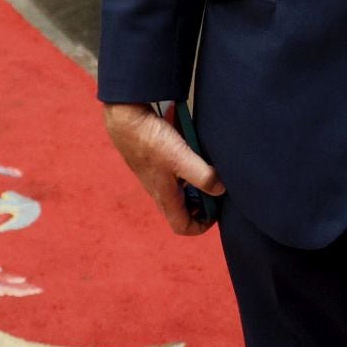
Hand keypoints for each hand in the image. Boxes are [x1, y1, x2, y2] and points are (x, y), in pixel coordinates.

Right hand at [103, 102, 224, 235]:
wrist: (125, 120)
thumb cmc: (150, 141)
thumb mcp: (181, 159)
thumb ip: (202, 176)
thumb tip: (220, 190)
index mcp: (165, 197)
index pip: (182, 226)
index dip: (201, 226)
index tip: (216, 212)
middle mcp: (159, 190)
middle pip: (182, 209)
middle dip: (202, 204)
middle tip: (217, 188)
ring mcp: (156, 175)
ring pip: (179, 189)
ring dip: (196, 184)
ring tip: (210, 169)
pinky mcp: (155, 160)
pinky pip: (174, 171)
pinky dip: (187, 166)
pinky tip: (195, 149)